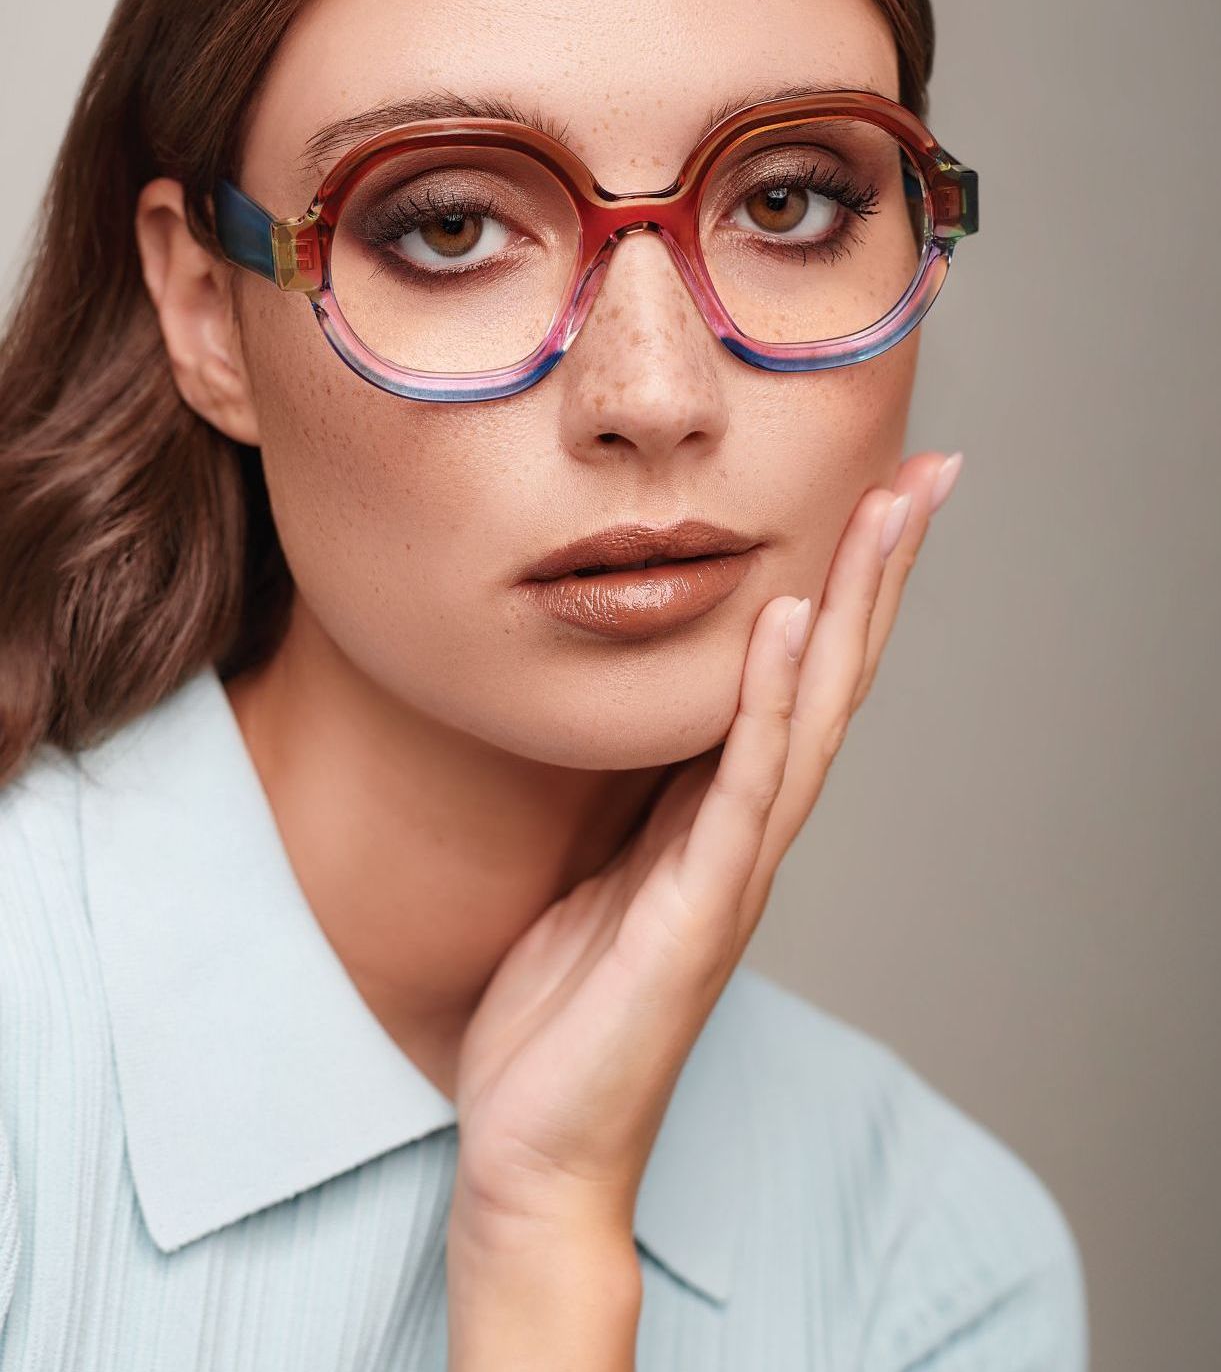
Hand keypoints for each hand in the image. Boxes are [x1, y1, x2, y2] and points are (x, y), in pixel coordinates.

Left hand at [447, 451, 961, 1247]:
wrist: (539, 1151)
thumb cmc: (566, 1013)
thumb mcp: (601, 870)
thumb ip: (643, 799)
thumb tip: (647, 719)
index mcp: (721, 819)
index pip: (802, 684)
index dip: (845, 590)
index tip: (879, 495)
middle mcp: (746, 836)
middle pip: (834, 681)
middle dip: (879, 573)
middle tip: (931, 473)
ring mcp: (731, 874)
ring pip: (813, 720)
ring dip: (852, 611)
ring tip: (889, 511)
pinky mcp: (693, 914)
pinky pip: (738, 792)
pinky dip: (770, 706)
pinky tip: (789, 626)